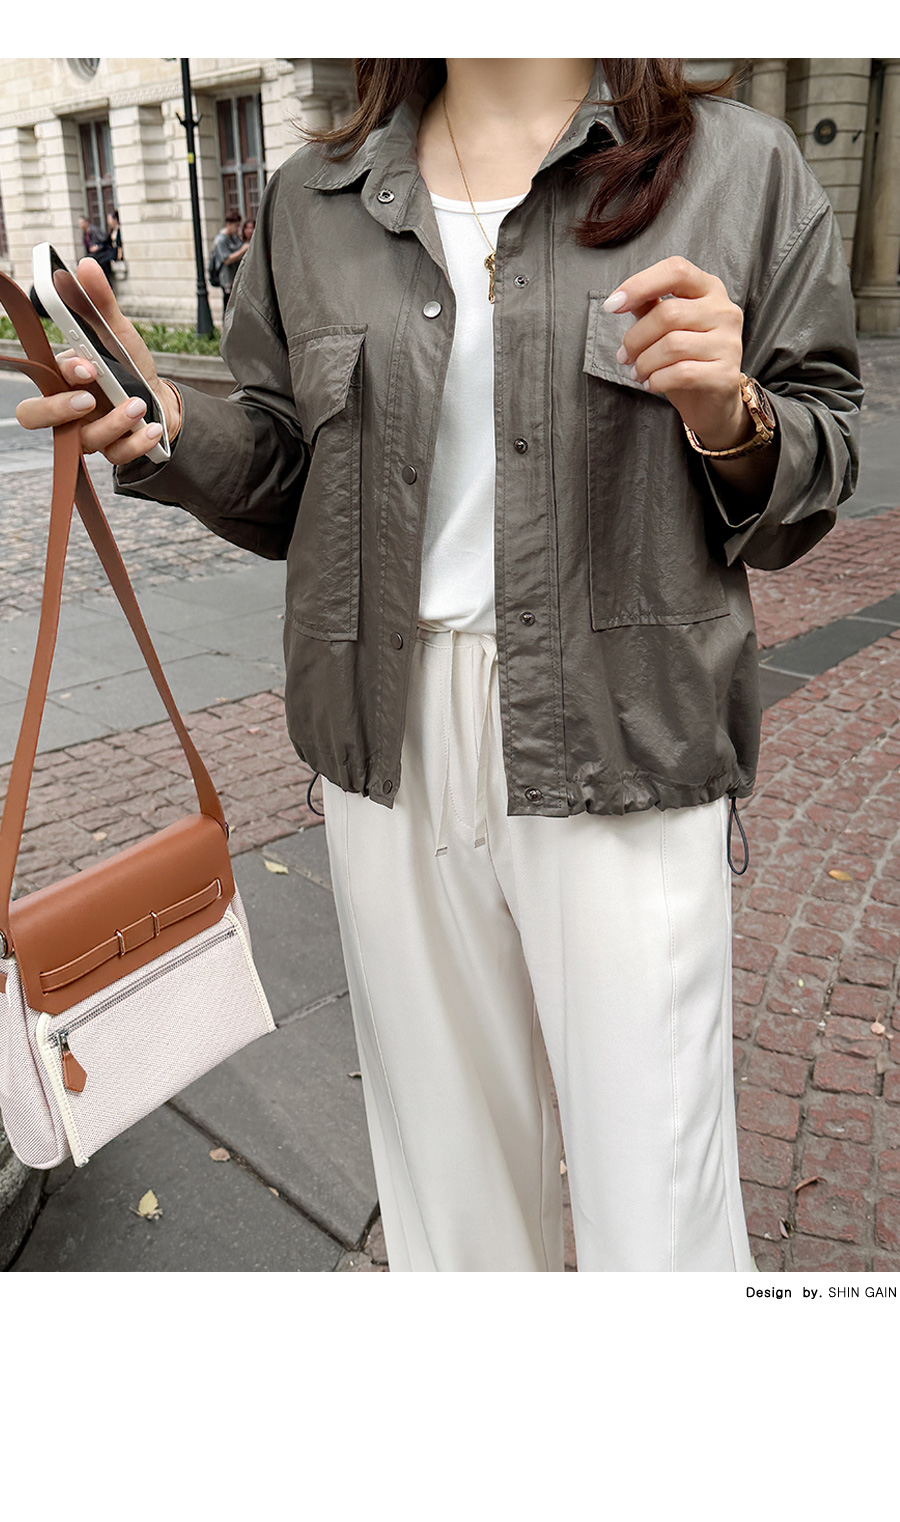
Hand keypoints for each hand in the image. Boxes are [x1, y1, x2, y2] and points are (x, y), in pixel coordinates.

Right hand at [15, 258, 180, 464]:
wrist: (161, 401)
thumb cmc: (130, 367)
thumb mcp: (118, 333)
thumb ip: (99, 304)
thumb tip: (85, 265)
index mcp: (63, 377)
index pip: (43, 378)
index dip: (62, 373)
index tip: (87, 366)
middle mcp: (68, 407)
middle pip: (34, 416)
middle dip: (57, 410)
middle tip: (88, 398)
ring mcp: (89, 432)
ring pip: (85, 440)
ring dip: (114, 423)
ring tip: (138, 406)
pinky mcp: (113, 450)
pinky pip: (118, 455)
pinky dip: (137, 443)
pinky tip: (153, 429)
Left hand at [603, 256, 754, 452]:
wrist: (712, 402)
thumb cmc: (686, 358)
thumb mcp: (666, 328)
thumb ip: (649, 307)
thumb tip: (619, 299)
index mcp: (709, 289)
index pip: (676, 270)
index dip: (640, 284)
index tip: (611, 306)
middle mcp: (724, 310)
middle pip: (668, 313)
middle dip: (635, 338)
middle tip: (623, 356)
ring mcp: (729, 342)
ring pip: (673, 345)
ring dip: (644, 362)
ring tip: (636, 373)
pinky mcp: (726, 373)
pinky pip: (682, 372)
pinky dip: (657, 380)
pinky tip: (651, 384)